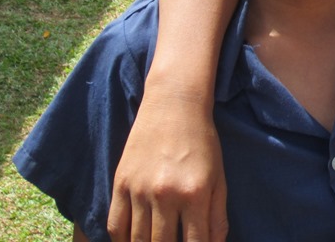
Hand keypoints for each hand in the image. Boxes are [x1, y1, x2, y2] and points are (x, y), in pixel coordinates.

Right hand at [107, 90, 228, 241]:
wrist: (174, 105)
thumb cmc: (203, 142)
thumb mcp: (219, 178)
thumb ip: (217, 217)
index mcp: (195, 194)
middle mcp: (165, 195)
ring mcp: (140, 190)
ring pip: (137, 241)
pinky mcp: (121, 184)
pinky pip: (115, 226)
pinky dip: (122, 241)